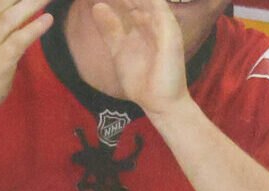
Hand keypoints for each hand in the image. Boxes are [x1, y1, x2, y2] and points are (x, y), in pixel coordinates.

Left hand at [88, 0, 190, 115]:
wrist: (157, 103)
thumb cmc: (142, 80)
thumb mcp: (118, 49)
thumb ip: (110, 29)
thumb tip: (98, 6)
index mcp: (144, 25)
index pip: (129, 0)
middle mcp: (156, 23)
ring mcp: (165, 27)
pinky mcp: (171, 33)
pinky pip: (158, 7)